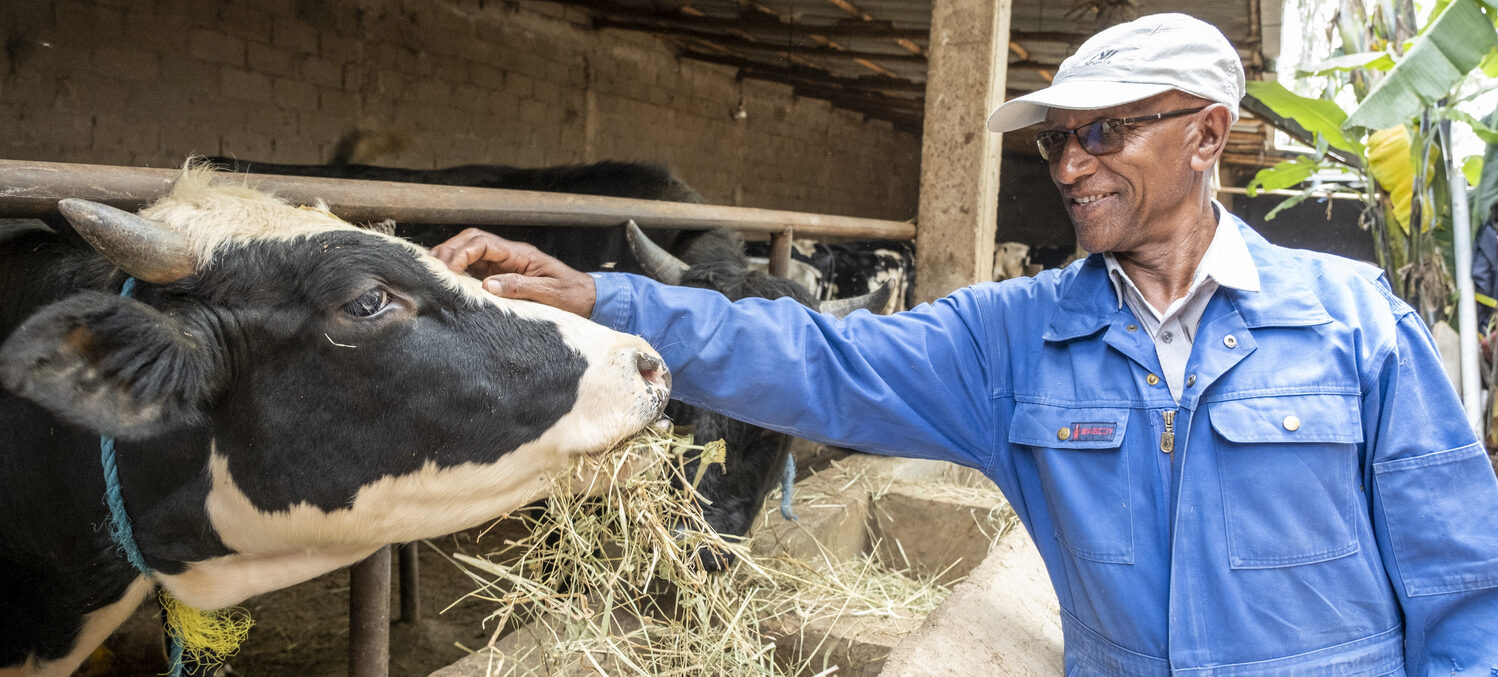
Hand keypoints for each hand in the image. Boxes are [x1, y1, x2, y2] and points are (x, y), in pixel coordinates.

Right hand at [429, 228, 596, 316]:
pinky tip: (447, 283)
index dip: (462, 252)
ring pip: (470, 253)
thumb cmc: (572, 295)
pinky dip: (459, 273)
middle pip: (471, 241)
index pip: (483, 242)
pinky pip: (475, 270)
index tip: (450, 269)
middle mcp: (509, 255)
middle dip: (449, 251)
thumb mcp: (550, 293)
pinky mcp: (502, 277)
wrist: (587, 300)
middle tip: (431, 269)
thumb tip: (488, 284)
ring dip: (450, 260)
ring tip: (432, 274)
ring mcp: (504, 265)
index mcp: (521, 253)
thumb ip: (520, 287)